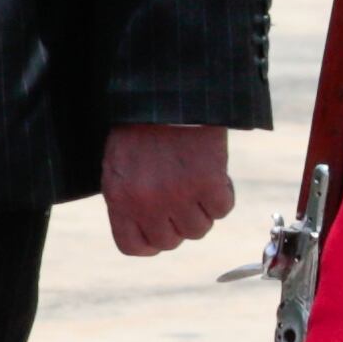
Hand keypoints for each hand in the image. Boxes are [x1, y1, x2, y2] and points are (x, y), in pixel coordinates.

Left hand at [101, 124, 235, 257]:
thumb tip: (150, 226)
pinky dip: (223, 194)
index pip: (133, 246)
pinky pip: (222, 209)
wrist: (166, 94)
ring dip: (202, 210)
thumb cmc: (141, 127)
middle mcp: (146, 203)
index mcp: (119, 199)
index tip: (163, 228)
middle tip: (184, 199)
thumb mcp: (119, 165)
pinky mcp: (207, 182)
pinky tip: (214, 174)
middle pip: (171, 241)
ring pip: (199, 229)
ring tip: (197, 182)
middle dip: (179, 224)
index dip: (151, 242)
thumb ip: (129, 198)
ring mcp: (177, 194)